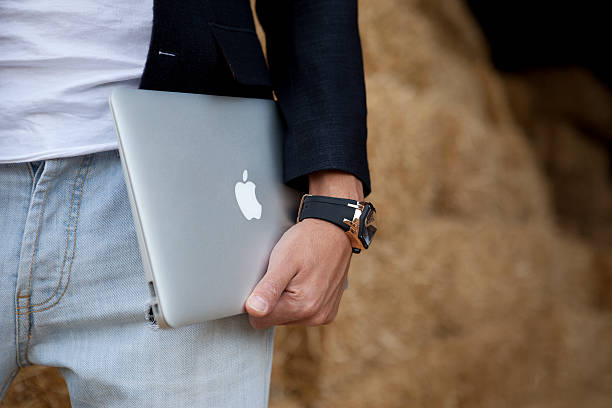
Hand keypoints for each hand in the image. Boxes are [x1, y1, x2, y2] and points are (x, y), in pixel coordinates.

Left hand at [244, 170, 362, 328]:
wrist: (335, 231)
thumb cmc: (308, 241)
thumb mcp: (284, 260)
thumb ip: (268, 288)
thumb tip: (254, 311)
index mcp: (301, 306)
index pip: (259, 320)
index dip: (257, 300)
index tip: (267, 280)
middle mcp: (315, 316)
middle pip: (274, 319)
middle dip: (273, 299)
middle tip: (282, 274)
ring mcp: (323, 315)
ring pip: (287, 317)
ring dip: (286, 299)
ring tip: (294, 275)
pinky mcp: (328, 312)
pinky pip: (302, 313)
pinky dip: (299, 299)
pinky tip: (305, 280)